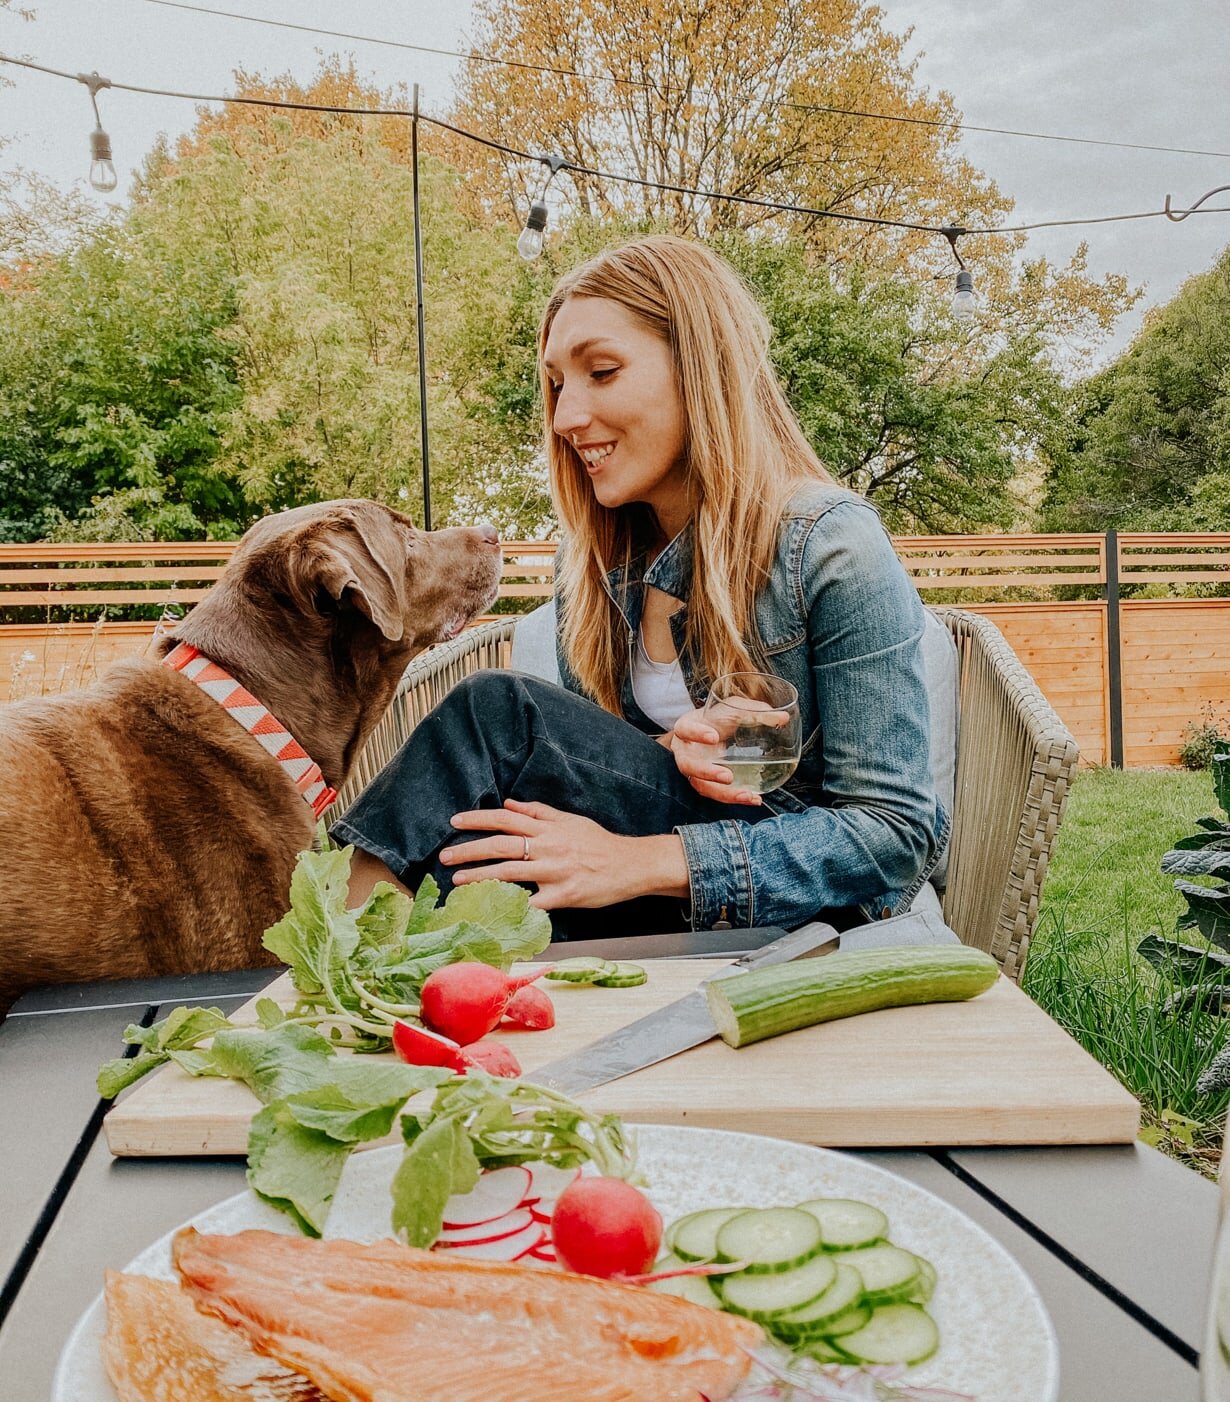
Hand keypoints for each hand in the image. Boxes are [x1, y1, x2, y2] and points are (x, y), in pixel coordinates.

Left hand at [440, 798, 685, 907]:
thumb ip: (538, 812)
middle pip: (501, 845)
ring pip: (510, 873)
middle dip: (469, 850)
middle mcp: (548, 847)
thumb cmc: (599, 843)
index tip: (454, 822)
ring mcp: (555, 872)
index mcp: (548, 828)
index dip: (478, 820)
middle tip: (444, 857)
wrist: (631, 865)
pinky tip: (492, 912)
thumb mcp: (570, 820)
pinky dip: (513, 907)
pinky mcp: (563, 896)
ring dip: (480, 877)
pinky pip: (533, 903)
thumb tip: (509, 805)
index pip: (505, 820)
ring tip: (457, 882)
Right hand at [668, 706, 762, 806]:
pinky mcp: (706, 783)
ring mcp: (694, 771)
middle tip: (727, 776)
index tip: (714, 737)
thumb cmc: (718, 718)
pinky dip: (735, 797)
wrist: (709, 731)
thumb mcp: (734, 709)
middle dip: (706, 772)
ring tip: (747, 795)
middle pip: (687, 766)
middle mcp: (686, 752)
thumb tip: (783, 717)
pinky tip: (754, 798)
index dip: (696, 733)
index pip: (685, 729)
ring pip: (701, 786)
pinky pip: (717, 794)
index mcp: (687, 729)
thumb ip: (754, 712)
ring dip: (723, 793)